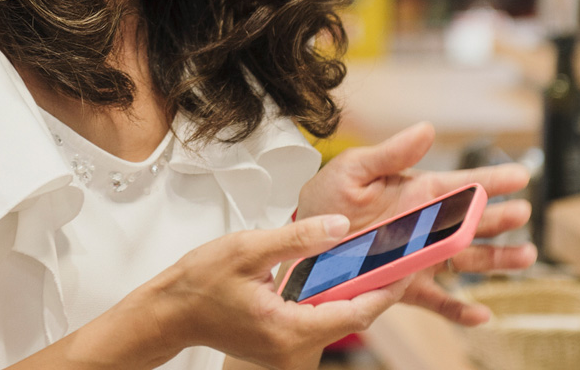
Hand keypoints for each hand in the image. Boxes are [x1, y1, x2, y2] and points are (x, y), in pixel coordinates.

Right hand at [132, 215, 405, 369]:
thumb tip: (341, 227)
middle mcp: (294, 350)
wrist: (171, 313)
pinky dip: (332, 303)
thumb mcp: (247, 249)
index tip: (409, 263)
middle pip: (352, 319)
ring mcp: (289, 354)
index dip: (387, 286)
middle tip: (396, 255)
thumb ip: (298, 238)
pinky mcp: (284, 349)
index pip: (357, 312)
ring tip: (371, 261)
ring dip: (354, 294)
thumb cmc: (199, 283)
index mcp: (289, 329)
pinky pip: (320, 325)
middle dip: (376, 288)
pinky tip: (336, 278)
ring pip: (338, 323)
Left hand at [296, 122, 536, 325]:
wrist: (304, 240)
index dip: (492, 180)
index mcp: (418, 193)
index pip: (462, 184)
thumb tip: (426, 129)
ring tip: (525, 256)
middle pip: (473, 223)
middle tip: (521, 214)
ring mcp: (422, 257)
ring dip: (497, 259)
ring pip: (468, 261)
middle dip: (499, 218)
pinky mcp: (408, 286)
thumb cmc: (328, 199)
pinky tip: (481, 315)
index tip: (520, 177)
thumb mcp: (354, 169)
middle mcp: (428, 226)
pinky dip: (460, 310)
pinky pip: (438, 301)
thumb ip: (391, 153)